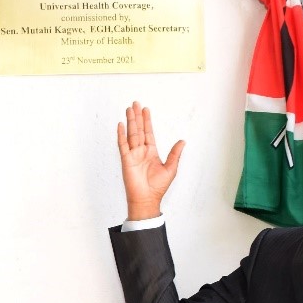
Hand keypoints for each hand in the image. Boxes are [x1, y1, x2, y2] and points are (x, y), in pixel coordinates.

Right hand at [116, 101, 184, 220]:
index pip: (149, 133)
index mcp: (151, 152)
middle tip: (135, 103)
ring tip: (129, 109)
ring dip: (130, 122)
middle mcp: (141, 151)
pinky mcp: (126, 160)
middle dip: (137, 117)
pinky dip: (121, 135)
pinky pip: (123, 145)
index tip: (146, 109)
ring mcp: (133, 155)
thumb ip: (175, 154)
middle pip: (138, 130)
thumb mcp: (171, 168)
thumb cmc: (158, 187)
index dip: (147, 121)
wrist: (147, 199)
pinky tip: (121, 125)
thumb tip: (182, 141)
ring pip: (131, 134)